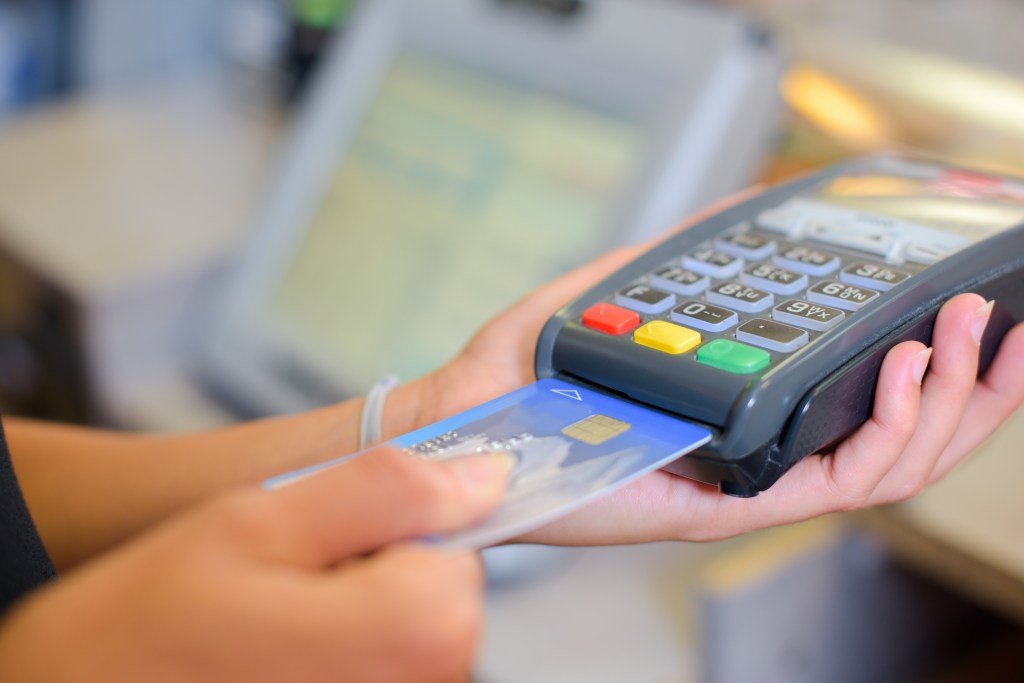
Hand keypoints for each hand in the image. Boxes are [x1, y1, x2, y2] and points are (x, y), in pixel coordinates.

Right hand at [0, 450, 510, 682]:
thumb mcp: (263, 523)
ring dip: (349, 607)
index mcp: (418, 630)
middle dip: (371, 563)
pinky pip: (380, 661)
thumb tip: (484, 472)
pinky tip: (273, 652)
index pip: (464, 535)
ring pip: (409, 623)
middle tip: (281, 577)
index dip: (393, 518)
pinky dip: (337, 647)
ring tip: (267, 618)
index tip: (327, 531)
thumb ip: (387, 490)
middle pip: (440, 582)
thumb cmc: (149, 628)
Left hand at [414, 201, 1023, 544]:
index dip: (945, 371)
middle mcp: (764, 458)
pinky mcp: (724, 505)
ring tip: (958, 335)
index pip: (871, 408)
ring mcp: (750, 488)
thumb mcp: (623, 300)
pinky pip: (834, 482)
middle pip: (903, 443)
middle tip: (1000, 321)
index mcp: (753, 417)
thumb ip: (685, 259)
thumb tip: (744, 210)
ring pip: (890, 469)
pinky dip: (884, 430)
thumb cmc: (537, 372)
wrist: (471, 421)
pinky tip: (901, 368)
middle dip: (972, 387)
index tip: (979, 310)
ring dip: (946, 403)